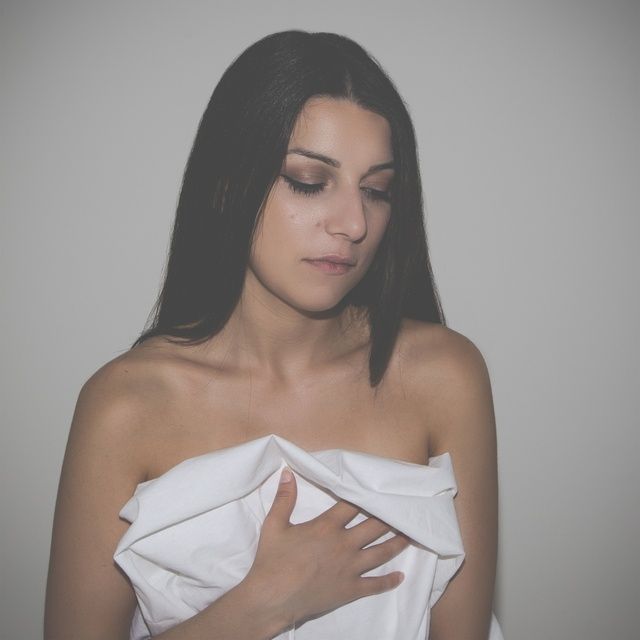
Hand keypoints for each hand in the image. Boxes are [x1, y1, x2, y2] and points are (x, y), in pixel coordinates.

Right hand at [244, 466, 410, 627]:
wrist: (272, 598)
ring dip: (397, 543)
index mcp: (327, 526)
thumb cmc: (273, 560)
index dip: (365, 495)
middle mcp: (344, 544)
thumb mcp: (274, 524)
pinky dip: (389, 580)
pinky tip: (400, 576)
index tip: (378, 489)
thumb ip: (284, 498)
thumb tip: (287, 472)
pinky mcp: (350, 589)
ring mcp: (350, 568)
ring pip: (380, 552)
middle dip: (389, 517)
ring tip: (409, 535)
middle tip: (403, 510)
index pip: (352, 505)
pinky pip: (375, 584)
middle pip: (374, 526)